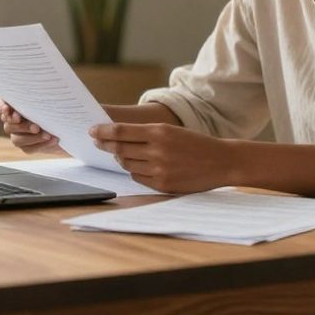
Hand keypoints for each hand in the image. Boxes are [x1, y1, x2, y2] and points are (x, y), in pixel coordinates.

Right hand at [0, 95, 61, 154]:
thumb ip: (43, 93)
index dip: (0, 106)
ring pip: (17, 139)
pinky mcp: (26, 146)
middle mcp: (11, 120)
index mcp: (13, 103)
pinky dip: (41, 144)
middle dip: (22, 126)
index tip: (8, 108)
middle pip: (8, 124)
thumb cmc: (57, 104)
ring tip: (47, 134)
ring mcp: (17, 134)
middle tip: (35, 126)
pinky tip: (52, 139)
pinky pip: (28, 148)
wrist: (67, 122)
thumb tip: (45, 88)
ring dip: (33, 137)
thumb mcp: (52, 96)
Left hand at [89, 122, 239, 193]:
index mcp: (160, 132)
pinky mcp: (163, 184)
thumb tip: (118, 137)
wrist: (221, 161)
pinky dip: (134, 171)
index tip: (92, 130)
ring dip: (120, 159)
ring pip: (127, 164)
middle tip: (97, 142)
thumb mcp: (172, 131)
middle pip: (120, 148)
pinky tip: (136, 166)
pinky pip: (138, 177)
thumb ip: (147, 134)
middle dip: (105, 145)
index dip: (103, 131)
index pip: (121, 131)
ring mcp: (160, 169)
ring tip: (118, 154)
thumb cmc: (196, 144)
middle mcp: (157, 150)